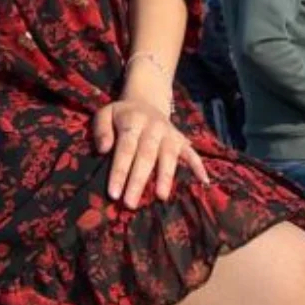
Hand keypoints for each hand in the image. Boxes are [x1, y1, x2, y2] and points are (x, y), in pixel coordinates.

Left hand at [92, 98, 208, 210]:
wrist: (146, 100)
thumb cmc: (122, 115)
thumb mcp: (106, 114)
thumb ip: (101, 129)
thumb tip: (103, 150)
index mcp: (132, 121)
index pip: (125, 148)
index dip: (119, 171)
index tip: (114, 193)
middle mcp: (153, 127)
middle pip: (146, 155)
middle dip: (138, 180)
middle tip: (130, 204)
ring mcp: (169, 133)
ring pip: (168, 156)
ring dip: (165, 176)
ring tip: (160, 196)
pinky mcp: (180, 139)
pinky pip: (191, 152)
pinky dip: (198, 166)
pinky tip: (203, 181)